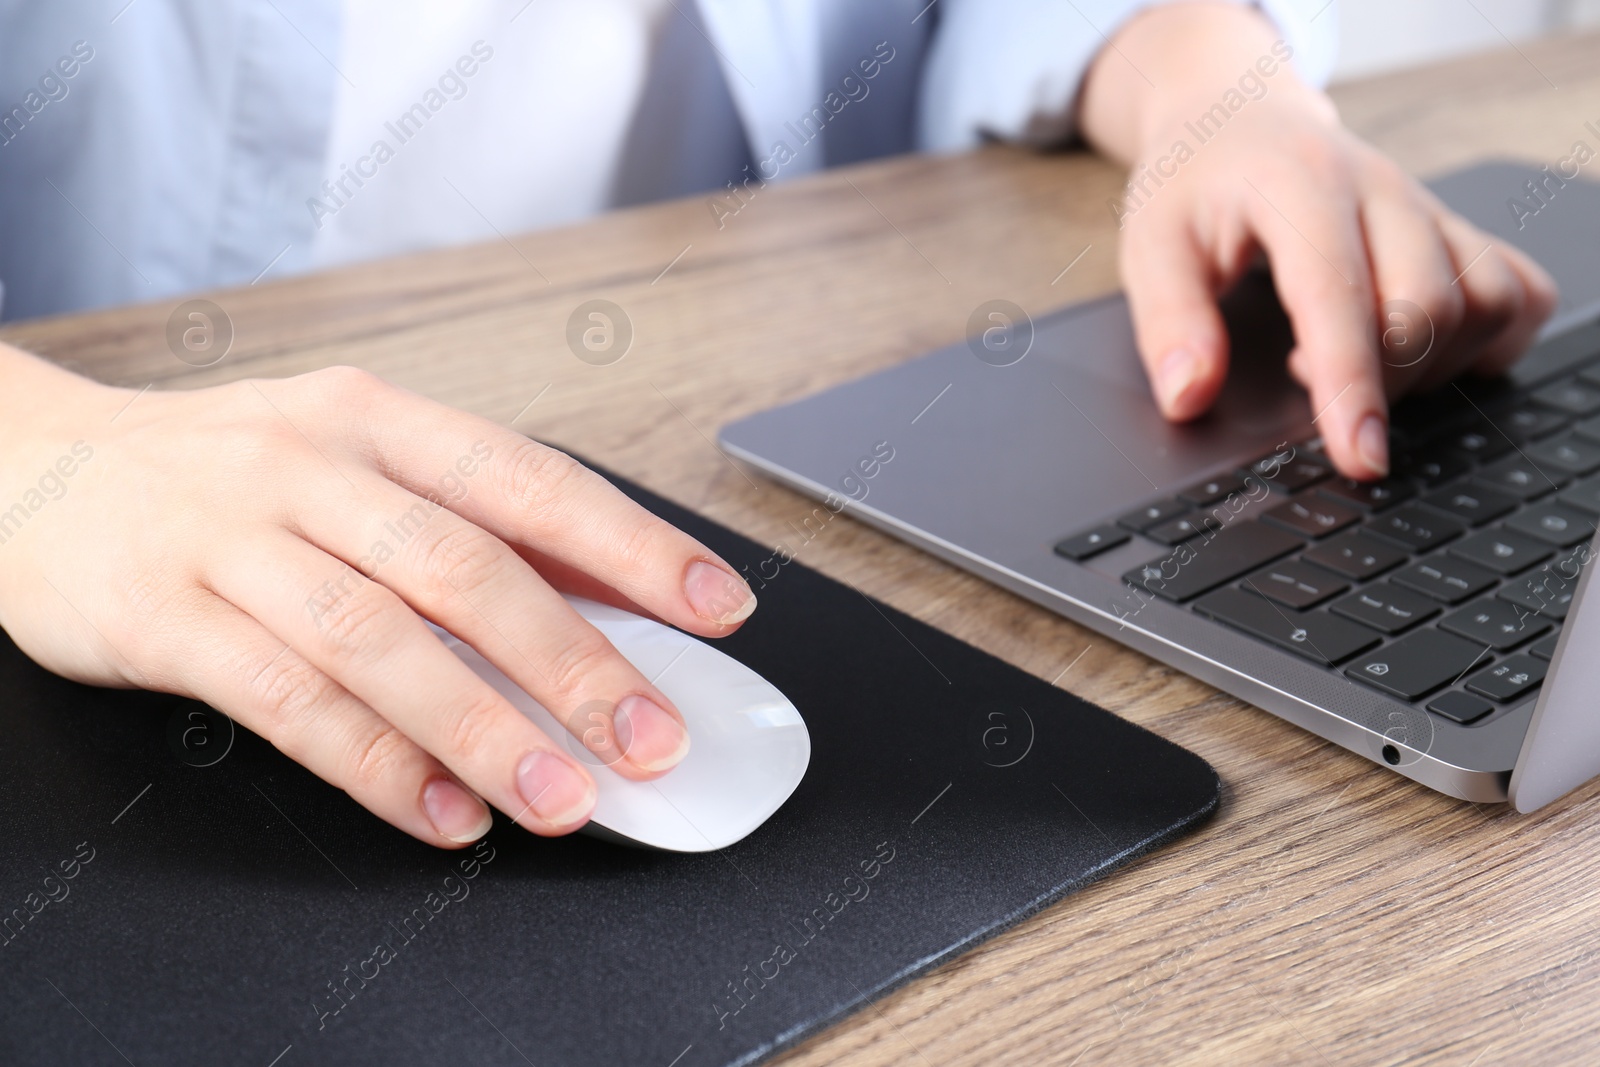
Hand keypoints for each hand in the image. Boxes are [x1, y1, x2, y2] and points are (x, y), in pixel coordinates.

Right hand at [0, 347, 756, 846]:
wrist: (28, 465)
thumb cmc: (224, 475)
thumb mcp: (348, 464)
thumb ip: (465, 528)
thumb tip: (607, 604)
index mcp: (379, 421)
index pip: (531, 481)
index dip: (633, 546)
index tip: (716, 606)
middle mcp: (311, 467)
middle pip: (467, 568)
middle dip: (575, 661)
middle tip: (650, 737)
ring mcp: (232, 537)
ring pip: (381, 640)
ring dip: (485, 728)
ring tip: (563, 795)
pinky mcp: (162, 614)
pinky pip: (286, 701)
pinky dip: (375, 765)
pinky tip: (440, 810)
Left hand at [1078, 2, 1557, 479]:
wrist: (1238, 120)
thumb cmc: (1196, 185)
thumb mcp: (1150, 245)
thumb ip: (1169, 324)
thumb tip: (1190, 398)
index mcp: (1301, 185)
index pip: (1340, 297)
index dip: (1352, 386)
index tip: (1359, 457)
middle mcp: (1381, 189)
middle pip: (1428, 309)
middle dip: (1378, 379)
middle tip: (1302, 375)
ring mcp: (1429, 207)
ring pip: (1486, 302)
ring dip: (1432, 363)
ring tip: (1354, 358)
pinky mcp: (1457, 227)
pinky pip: (1519, 291)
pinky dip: (1488, 340)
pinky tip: (1422, 351)